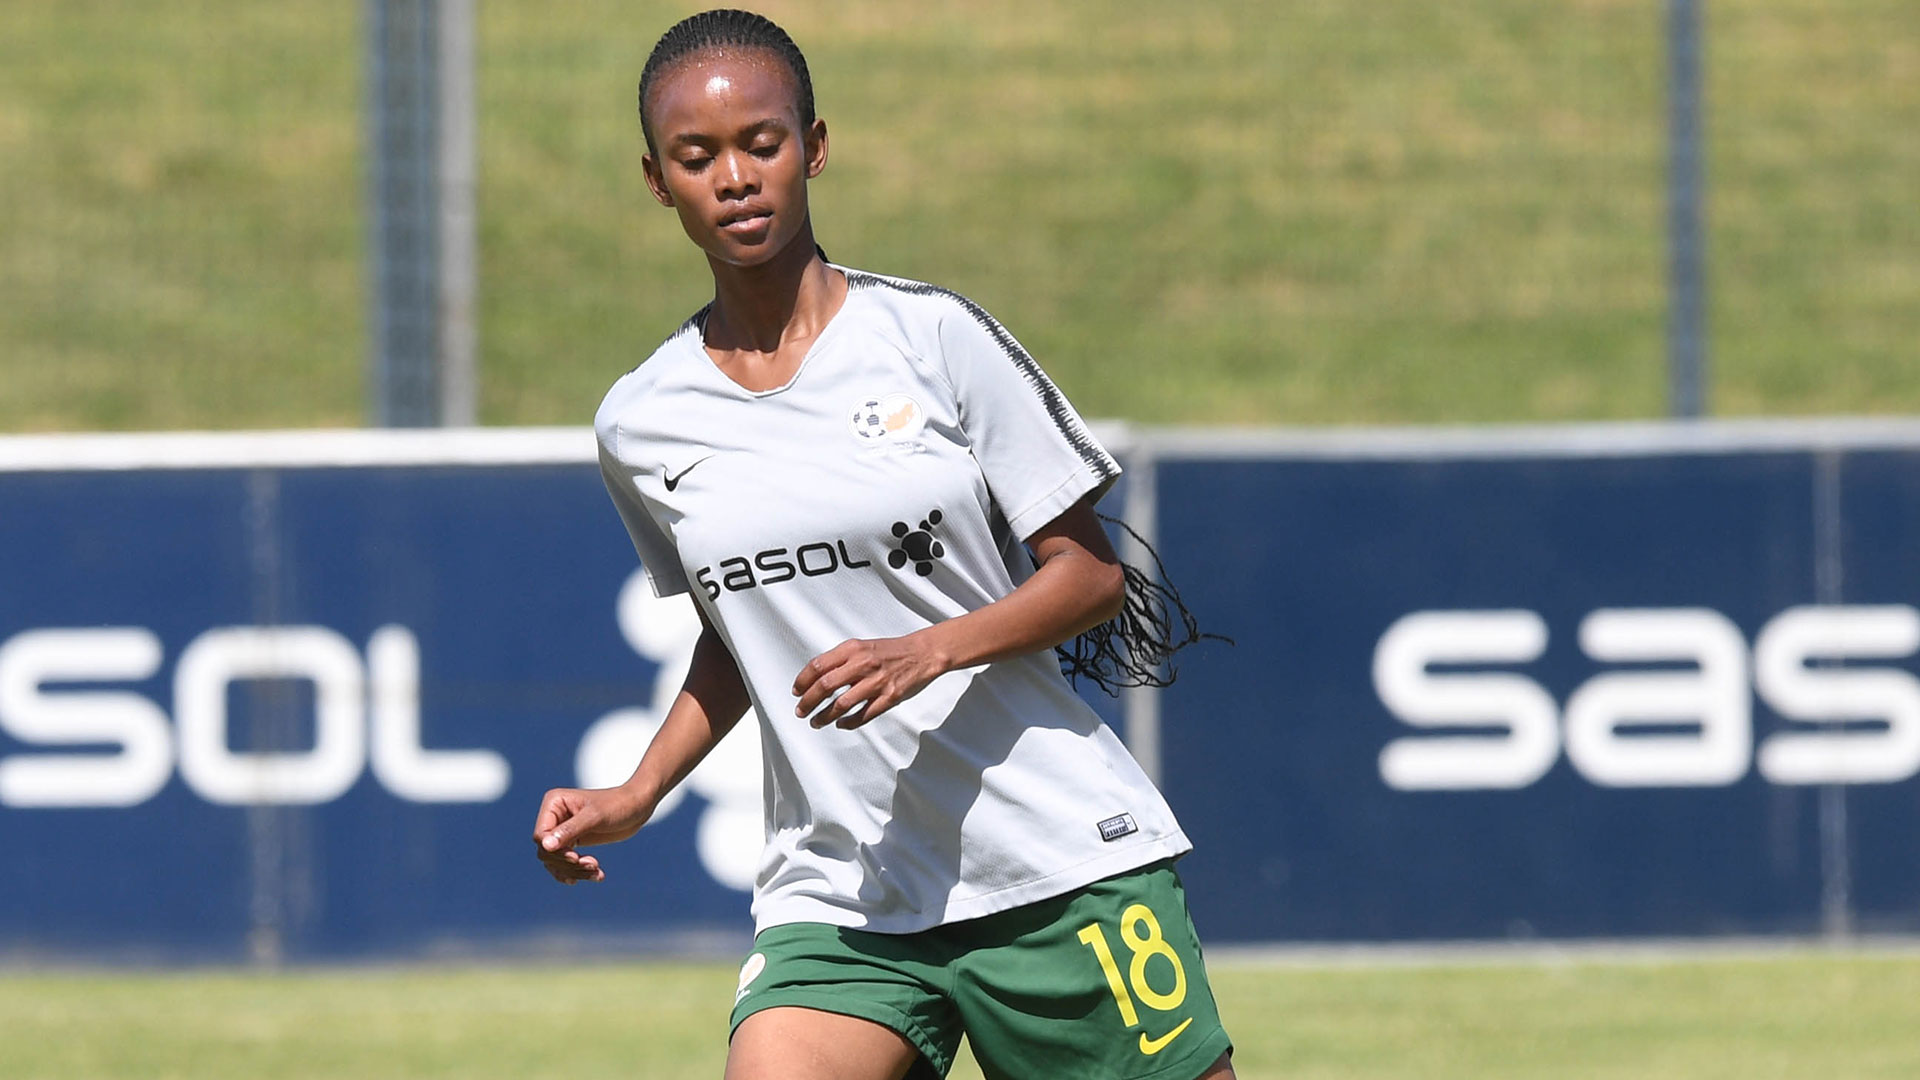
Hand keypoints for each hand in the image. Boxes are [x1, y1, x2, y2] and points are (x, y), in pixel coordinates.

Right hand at [531, 786, 650, 884]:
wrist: (638, 806)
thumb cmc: (617, 805)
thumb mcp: (595, 817)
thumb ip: (570, 830)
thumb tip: (545, 846)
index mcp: (554, 803)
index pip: (541, 836)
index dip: (555, 851)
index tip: (575, 858)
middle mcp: (554, 816)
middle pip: (546, 852)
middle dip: (567, 863)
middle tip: (592, 865)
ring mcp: (562, 830)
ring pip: (555, 861)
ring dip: (574, 870)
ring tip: (596, 871)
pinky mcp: (573, 842)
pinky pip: (566, 864)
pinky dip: (579, 872)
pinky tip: (596, 876)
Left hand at [792, 634, 945, 728]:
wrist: (922, 653)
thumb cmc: (891, 651)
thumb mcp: (862, 646)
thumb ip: (841, 659)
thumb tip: (816, 677)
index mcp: (853, 649)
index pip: (818, 665)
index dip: (802, 681)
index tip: (796, 691)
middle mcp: (863, 664)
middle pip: (825, 686)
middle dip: (808, 702)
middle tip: (800, 711)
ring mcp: (876, 682)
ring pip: (841, 705)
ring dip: (824, 716)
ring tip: (816, 722)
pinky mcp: (889, 698)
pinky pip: (863, 715)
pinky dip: (848, 723)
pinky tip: (841, 724)